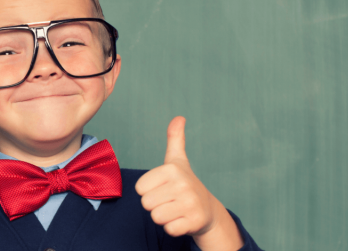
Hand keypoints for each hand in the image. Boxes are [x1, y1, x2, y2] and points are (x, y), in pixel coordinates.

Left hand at [135, 116, 242, 249]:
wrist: (207, 209)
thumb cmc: (185, 184)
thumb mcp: (178, 160)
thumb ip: (175, 139)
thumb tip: (179, 117)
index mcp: (172, 169)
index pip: (140, 188)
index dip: (149, 191)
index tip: (163, 188)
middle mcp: (183, 184)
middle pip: (146, 204)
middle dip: (156, 205)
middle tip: (170, 200)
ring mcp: (190, 204)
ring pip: (156, 217)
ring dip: (164, 217)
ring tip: (175, 209)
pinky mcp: (194, 222)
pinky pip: (169, 229)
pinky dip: (174, 227)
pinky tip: (182, 219)